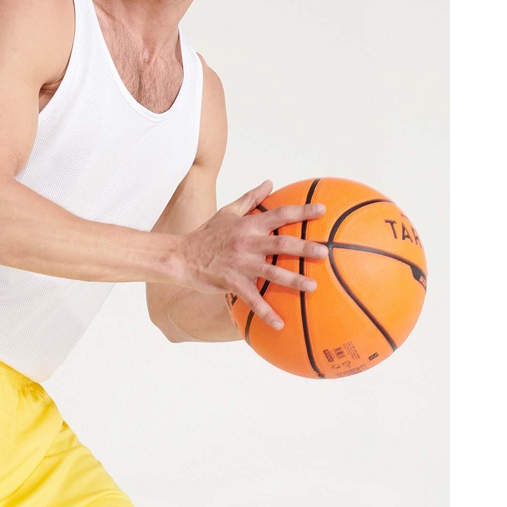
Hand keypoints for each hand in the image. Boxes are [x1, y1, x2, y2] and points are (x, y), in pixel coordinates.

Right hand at [175, 180, 326, 329]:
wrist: (181, 256)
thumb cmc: (207, 234)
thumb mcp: (227, 212)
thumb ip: (250, 198)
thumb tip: (270, 182)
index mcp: (248, 225)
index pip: (279, 214)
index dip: (301, 211)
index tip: (322, 210)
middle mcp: (246, 242)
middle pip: (280, 244)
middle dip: (304, 247)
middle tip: (324, 252)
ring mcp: (239, 263)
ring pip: (270, 272)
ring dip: (293, 280)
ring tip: (312, 286)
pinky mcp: (231, 282)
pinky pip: (251, 298)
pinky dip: (265, 312)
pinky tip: (279, 323)